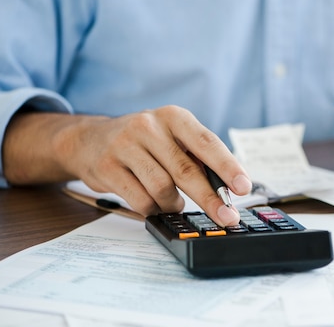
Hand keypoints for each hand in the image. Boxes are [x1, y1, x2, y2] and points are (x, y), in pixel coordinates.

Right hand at [3, 106, 251, 226]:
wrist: (89, 140)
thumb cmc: (144, 142)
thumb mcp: (172, 137)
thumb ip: (197, 158)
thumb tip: (227, 190)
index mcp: (174, 117)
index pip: (207, 142)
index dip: (228, 167)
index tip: (244, 187)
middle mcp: (149, 126)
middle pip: (186, 170)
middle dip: (210, 199)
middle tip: (227, 217)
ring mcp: (125, 145)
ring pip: (162, 188)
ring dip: (175, 204)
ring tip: (176, 203)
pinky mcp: (107, 167)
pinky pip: (140, 200)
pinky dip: (154, 208)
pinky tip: (156, 204)